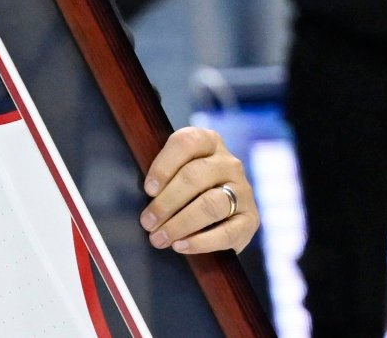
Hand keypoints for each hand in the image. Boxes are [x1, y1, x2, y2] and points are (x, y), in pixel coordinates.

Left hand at [140, 127, 259, 253]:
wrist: (220, 215)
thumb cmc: (185, 188)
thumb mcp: (174, 171)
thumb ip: (161, 174)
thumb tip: (135, 193)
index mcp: (208, 142)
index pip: (186, 143)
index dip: (164, 165)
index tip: (148, 189)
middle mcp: (229, 163)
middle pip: (195, 176)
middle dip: (166, 202)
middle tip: (147, 222)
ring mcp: (243, 190)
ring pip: (210, 204)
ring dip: (180, 223)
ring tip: (159, 238)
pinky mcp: (251, 219)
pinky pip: (227, 232)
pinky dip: (201, 241)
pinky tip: (181, 246)